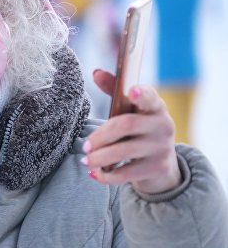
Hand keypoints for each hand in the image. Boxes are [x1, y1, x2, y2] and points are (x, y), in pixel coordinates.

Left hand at [83, 69, 181, 193]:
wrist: (160, 165)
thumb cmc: (138, 130)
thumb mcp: (129, 110)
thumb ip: (114, 91)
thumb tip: (96, 72)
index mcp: (155, 106)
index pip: (149, 97)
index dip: (141, 94)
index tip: (132, 90)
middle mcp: (162, 125)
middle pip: (126, 125)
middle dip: (101, 136)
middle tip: (84, 146)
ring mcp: (161, 147)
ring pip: (125, 151)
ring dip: (100, 157)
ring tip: (85, 160)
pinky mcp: (157, 168)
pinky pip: (127, 173)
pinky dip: (107, 175)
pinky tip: (94, 173)